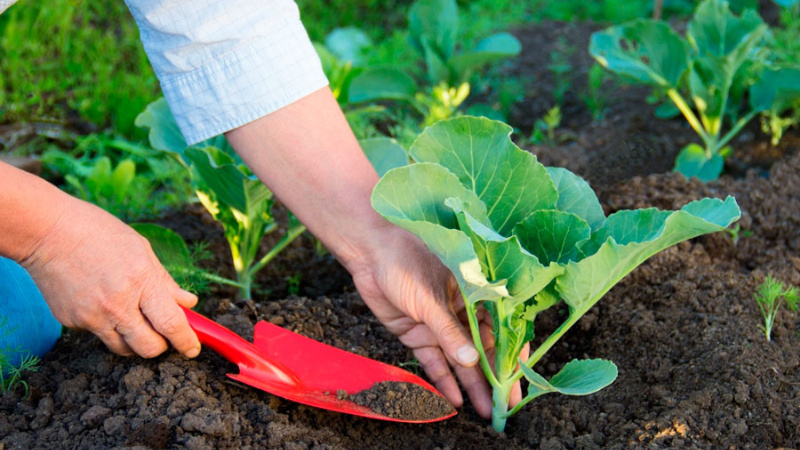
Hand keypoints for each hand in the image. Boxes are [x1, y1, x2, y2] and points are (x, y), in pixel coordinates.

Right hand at [20, 196, 200, 358]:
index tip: (192, 349)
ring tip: (133, 317)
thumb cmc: (98, 233)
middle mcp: (118, 304)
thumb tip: (188, 303)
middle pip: (149, 348)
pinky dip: (108, 326)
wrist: (47, 232)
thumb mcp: (142, 250)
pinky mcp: (73, 322)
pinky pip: (100, 335)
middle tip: (163, 334)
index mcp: (141, 281)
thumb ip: (166, 282)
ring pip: (124, 348)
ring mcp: (93, 316)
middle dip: (161, 346)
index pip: (171, 324)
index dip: (186, 341)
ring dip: (135, 341)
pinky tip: (101, 302)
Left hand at [224, 87, 524, 414]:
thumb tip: (472, 362)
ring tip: (485, 410)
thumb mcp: (432, 298)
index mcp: (475, 292)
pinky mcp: (417, 333)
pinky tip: (455, 399)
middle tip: (506, 405)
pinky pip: (433, 360)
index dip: (510, 354)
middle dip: (494, 377)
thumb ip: (451, 332)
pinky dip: (443, 379)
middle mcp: (461, 310)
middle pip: (482, 349)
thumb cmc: (407, 259)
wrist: (370, 250)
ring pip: (460, 360)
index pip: (500, 328)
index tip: (518, 377)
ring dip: (472, 384)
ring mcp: (439, 323)